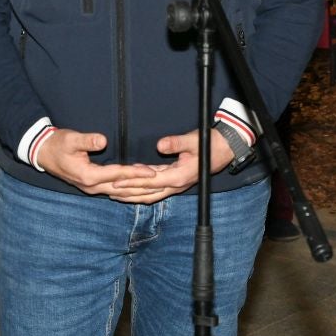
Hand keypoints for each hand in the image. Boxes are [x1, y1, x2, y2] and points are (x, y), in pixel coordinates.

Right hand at [33, 129, 156, 195]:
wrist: (43, 152)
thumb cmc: (57, 143)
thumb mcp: (70, 139)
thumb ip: (87, 140)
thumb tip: (103, 140)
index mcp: (88, 176)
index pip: (118, 175)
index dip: (136, 172)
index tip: (152, 171)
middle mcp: (91, 187)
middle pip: (123, 188)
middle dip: (142, 185)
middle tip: (162, 180)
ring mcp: (92, 189)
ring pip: (120, 192)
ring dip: (138, 190)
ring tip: (156, 186)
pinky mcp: (92, 186)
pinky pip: (116, 190)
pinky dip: (129, 190)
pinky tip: (140, 188)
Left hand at [106, 129, 235, 204]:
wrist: (226, 149)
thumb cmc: (210, 144)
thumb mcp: (193, 141)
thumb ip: (176, 143)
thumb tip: (159, 144)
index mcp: (179, 176)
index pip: (150, 182)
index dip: (132, 183)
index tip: (116, 182)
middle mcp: (177, 184)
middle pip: (148, 193)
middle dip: (128, 194)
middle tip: (108, 192)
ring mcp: (177, 184)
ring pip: (152, 194)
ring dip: (134, 195)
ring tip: (116, 194)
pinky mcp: (177, 180)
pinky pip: (157, 188)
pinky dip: (143, 189)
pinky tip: (133, 186)